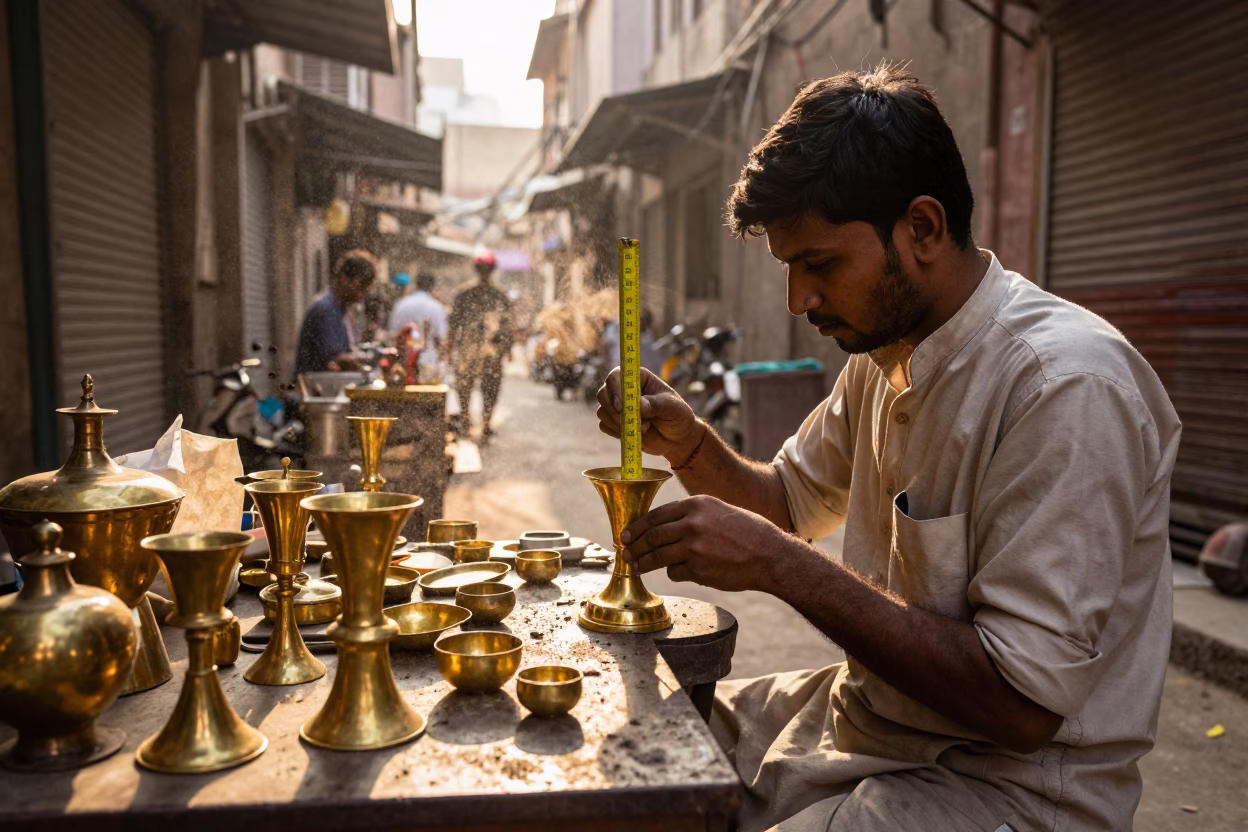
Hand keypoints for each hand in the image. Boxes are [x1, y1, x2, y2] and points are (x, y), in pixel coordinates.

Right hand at [596, 367, 701, 462]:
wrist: (678, 440)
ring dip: (618, 423)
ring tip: (642, 428)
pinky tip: (634, 434)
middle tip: (628, 422)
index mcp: (638, 378)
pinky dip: (616, 432)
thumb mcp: (673, 408)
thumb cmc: (678, 417)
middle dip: (613, 410)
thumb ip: (656, 404)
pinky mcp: (615, 423)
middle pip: (603, 393)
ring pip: (602, 411)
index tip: (621, 406)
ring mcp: (618, 407)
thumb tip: (638, 405)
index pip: (616, 376)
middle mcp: (624, 390)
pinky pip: (604, 426)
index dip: (615, 389)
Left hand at [619, 495, 790, 592]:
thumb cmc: (747, 532)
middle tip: (626, 553)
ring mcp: (694, 547)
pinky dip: (675, 573)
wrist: (770, 554)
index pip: (656, 515)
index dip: (637, 527)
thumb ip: (691, 516)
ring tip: (636, 567)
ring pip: (657, 556)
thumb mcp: (718, 511)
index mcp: (696, 505)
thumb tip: (662, 527)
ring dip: (644, 563)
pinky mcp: (698, 569)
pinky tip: (684, 572)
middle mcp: (692, 523)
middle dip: (634, 546)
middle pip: (652, 536)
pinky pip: (675, 572)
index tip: (627, 535)